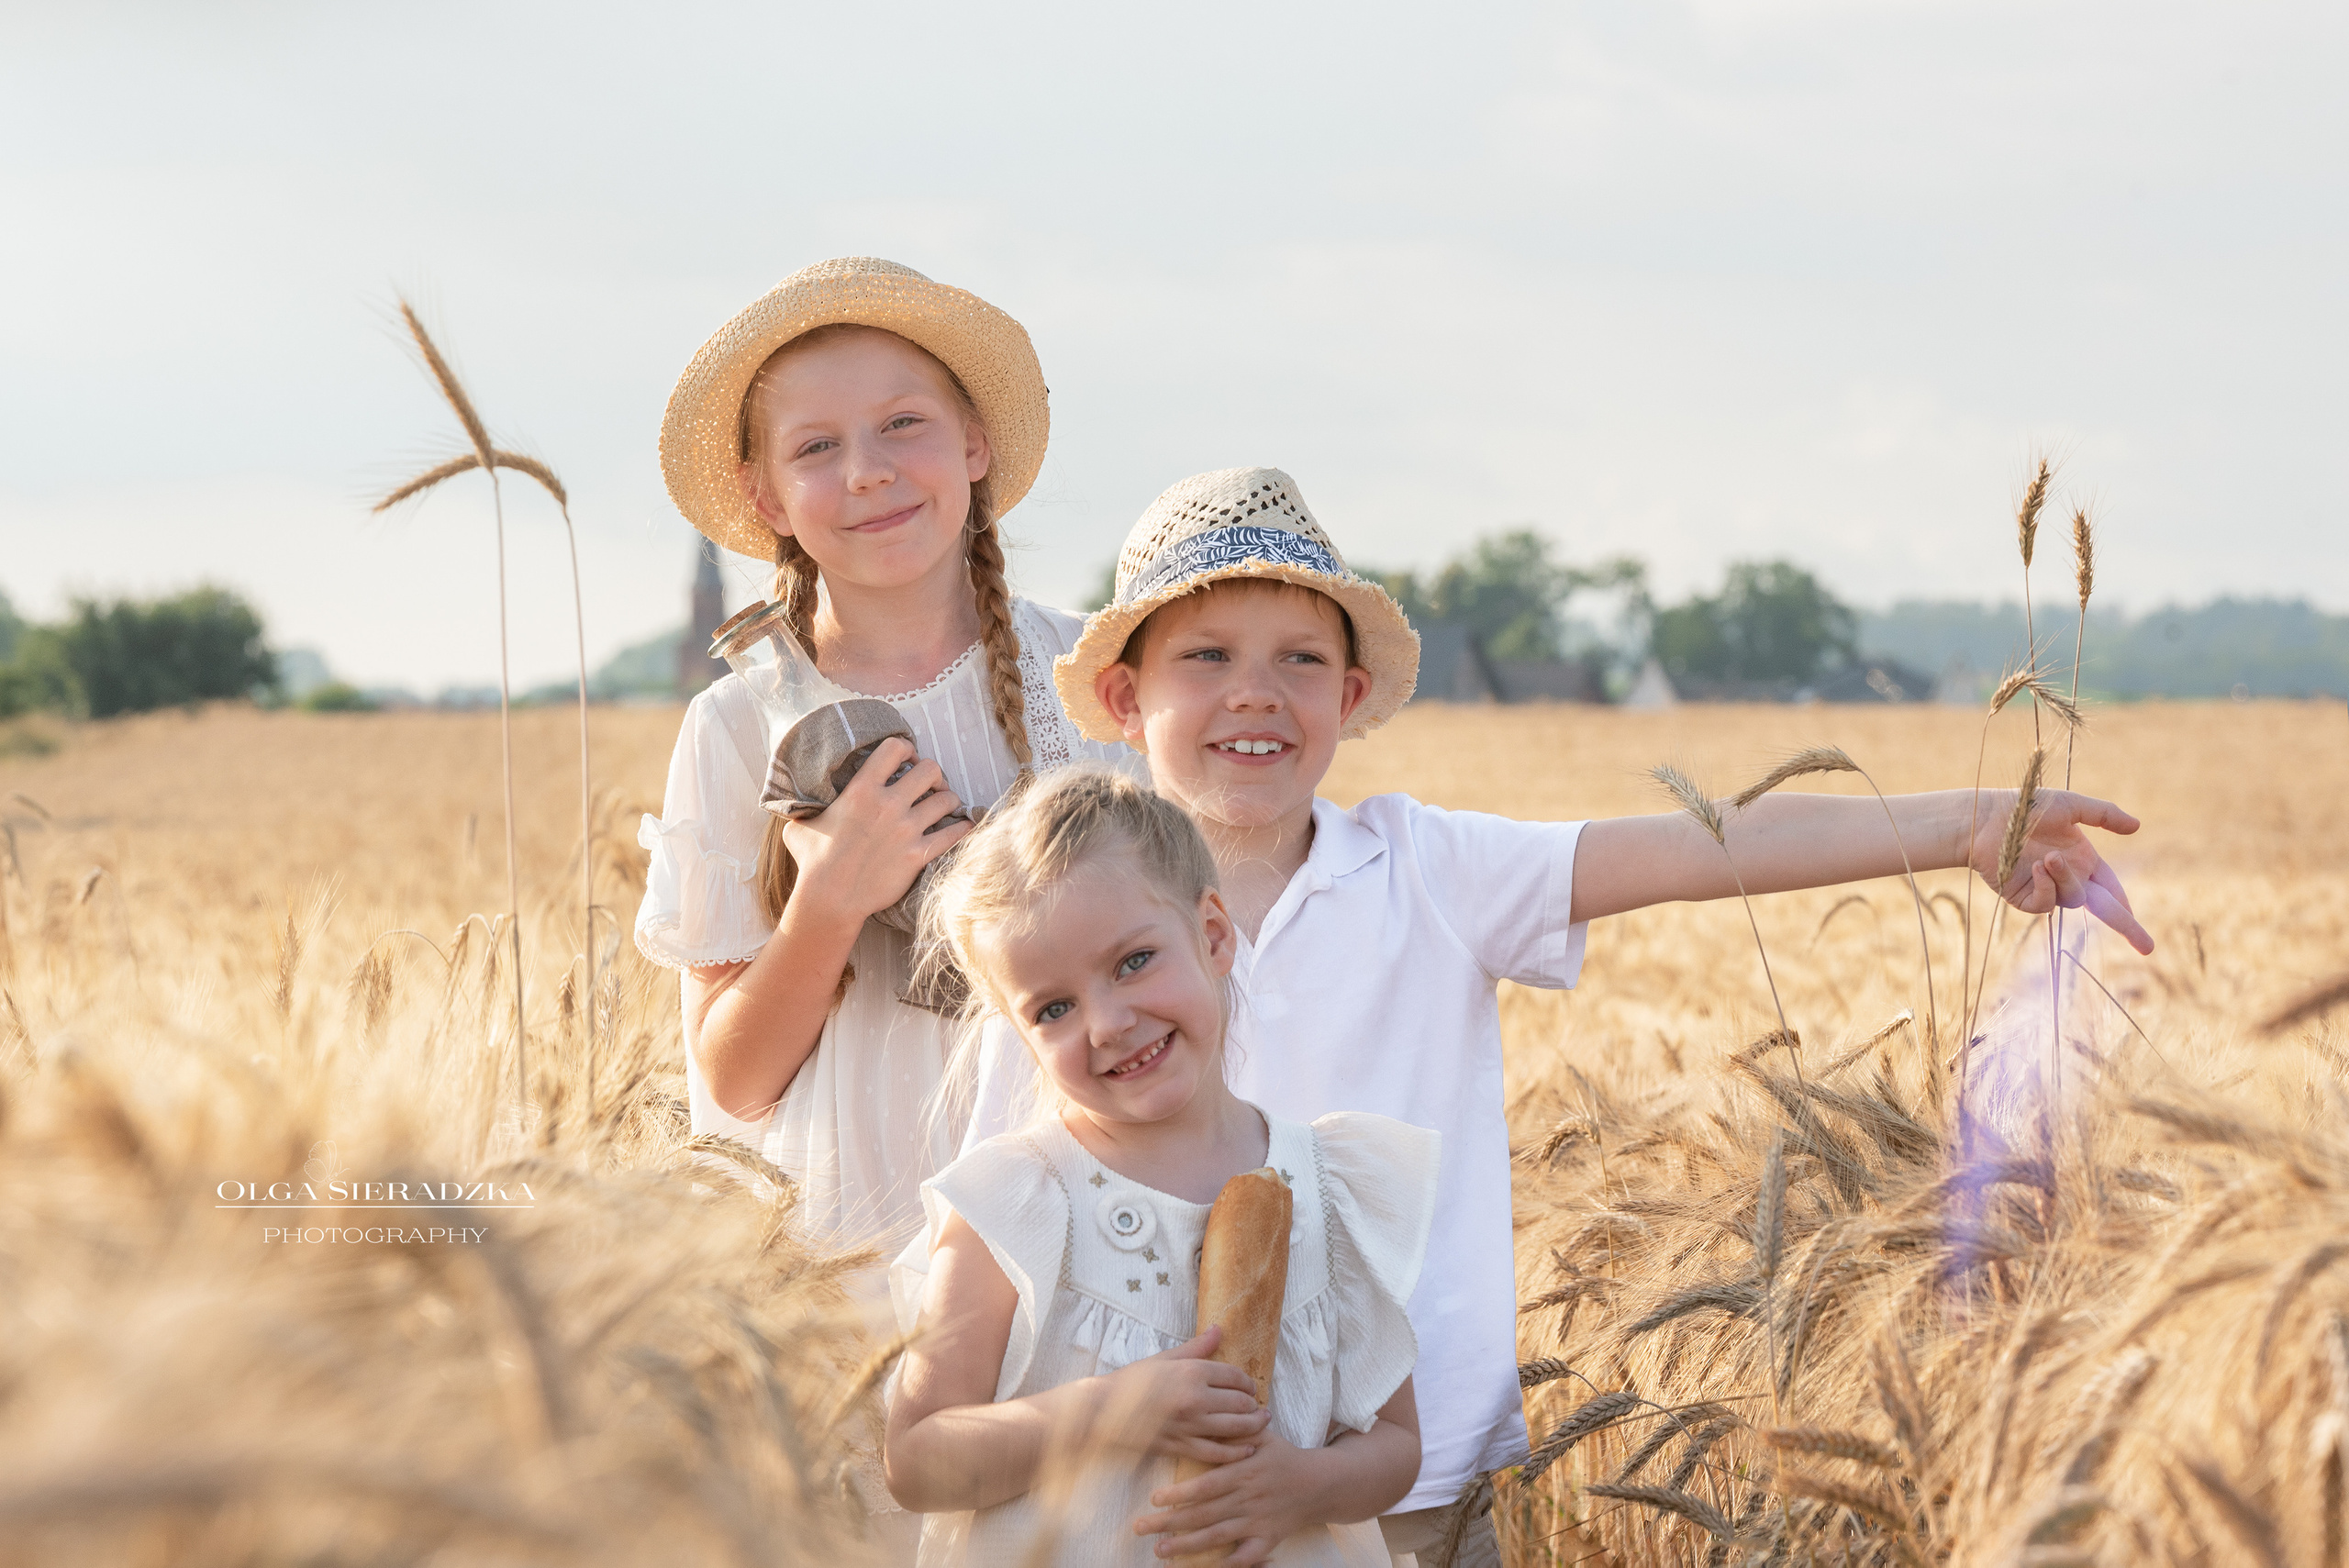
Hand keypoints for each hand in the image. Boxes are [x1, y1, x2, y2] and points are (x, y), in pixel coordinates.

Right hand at [781, 736, 971, 921]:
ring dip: (948, 798)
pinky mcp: (918, 854)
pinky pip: (953, 833)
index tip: (906, 759)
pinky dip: (962, 827)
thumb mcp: (801, 824)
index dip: (906, 749)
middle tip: (929, 784)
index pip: (895, 748)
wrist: (831, 899)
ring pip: (946, 799)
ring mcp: (906, 830)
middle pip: (930, 769)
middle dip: (932, 774)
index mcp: (861, 790)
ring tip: (944, 804)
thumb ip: (808, 805)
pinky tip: (964, 825)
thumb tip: (800, 798)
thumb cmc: (813, 862)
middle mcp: (888, 805)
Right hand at [1094, 1327, 1267, 1465]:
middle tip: (1260, 1406)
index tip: (1250, 1386)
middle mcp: (1195, 1398)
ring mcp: (1189, 1425)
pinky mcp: (1182, 1447)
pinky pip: (1218, 1453)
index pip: (1234, 1376)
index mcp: (1192, 1372)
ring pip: (1235, 1428)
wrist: (1104, 1411)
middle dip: (1254, 1405)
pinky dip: (1237, 1452)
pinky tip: (1248, 1449)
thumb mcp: (1164, 1358)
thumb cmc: (1132, 1381)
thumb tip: (1219, 1329)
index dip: (1247, 1382)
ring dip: (1254, 1426)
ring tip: (1262, 1422)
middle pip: (1240, 1402)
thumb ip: (1196, 1347)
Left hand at [1134, 1428, 1317, 1564]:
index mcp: (1245, 1472)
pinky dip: (1229, 1564)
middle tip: (1141, 1526)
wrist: (1319, 1484)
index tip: (1155, 1498)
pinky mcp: (1267, 1540)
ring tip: (1159, 1550)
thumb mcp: (1262, 1436)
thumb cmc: (1283, 1457)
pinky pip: (1246, 1557)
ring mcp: (1258, 1522)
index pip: (1208, 1485)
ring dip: (1187, 1546)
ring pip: (1218, 1536)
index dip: (1181, 1494)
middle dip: (1170, 1522)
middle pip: (1205, 1513)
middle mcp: (1249, 1499)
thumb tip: (1205, 1419)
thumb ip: (1234, 1431)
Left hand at [1966, 786, 2152, 953]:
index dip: (2127, 905)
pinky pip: (2045, 904)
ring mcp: (2046, 889)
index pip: (2112, 889)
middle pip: (2104, 908)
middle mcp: (2068, 878)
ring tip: (2048, 856)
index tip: (2142, 928)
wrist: (1987, 817)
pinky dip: (2044, 886)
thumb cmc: (2027, 808)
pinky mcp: (2023, 898)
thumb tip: (2137, 826)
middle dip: (2126, 926)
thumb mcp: (2070, 806)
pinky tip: (2035, 867)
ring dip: (2065, 879)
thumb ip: (2103, 815)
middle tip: (2147, 947)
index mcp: (2084, 860)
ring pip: (2073, 899)